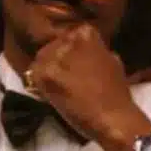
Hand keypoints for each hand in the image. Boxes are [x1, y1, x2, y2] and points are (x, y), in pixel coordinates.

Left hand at [28, 25, 141, 145]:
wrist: (113, 118)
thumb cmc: (117, 92)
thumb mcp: (112, 61)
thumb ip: (96, 51)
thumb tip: (85, 52)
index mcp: (87, 33)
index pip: (69, 36)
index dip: (68, 50)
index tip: (71, 61)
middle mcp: (70, 38)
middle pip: (53, 46)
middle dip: (55, 59)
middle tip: (62, 75)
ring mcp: (57, 56)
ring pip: (41, 59)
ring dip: (45, 71)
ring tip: (55, 85)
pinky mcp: (47, 75)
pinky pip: (34, 75)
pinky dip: (38, 84)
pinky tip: (48, 93)